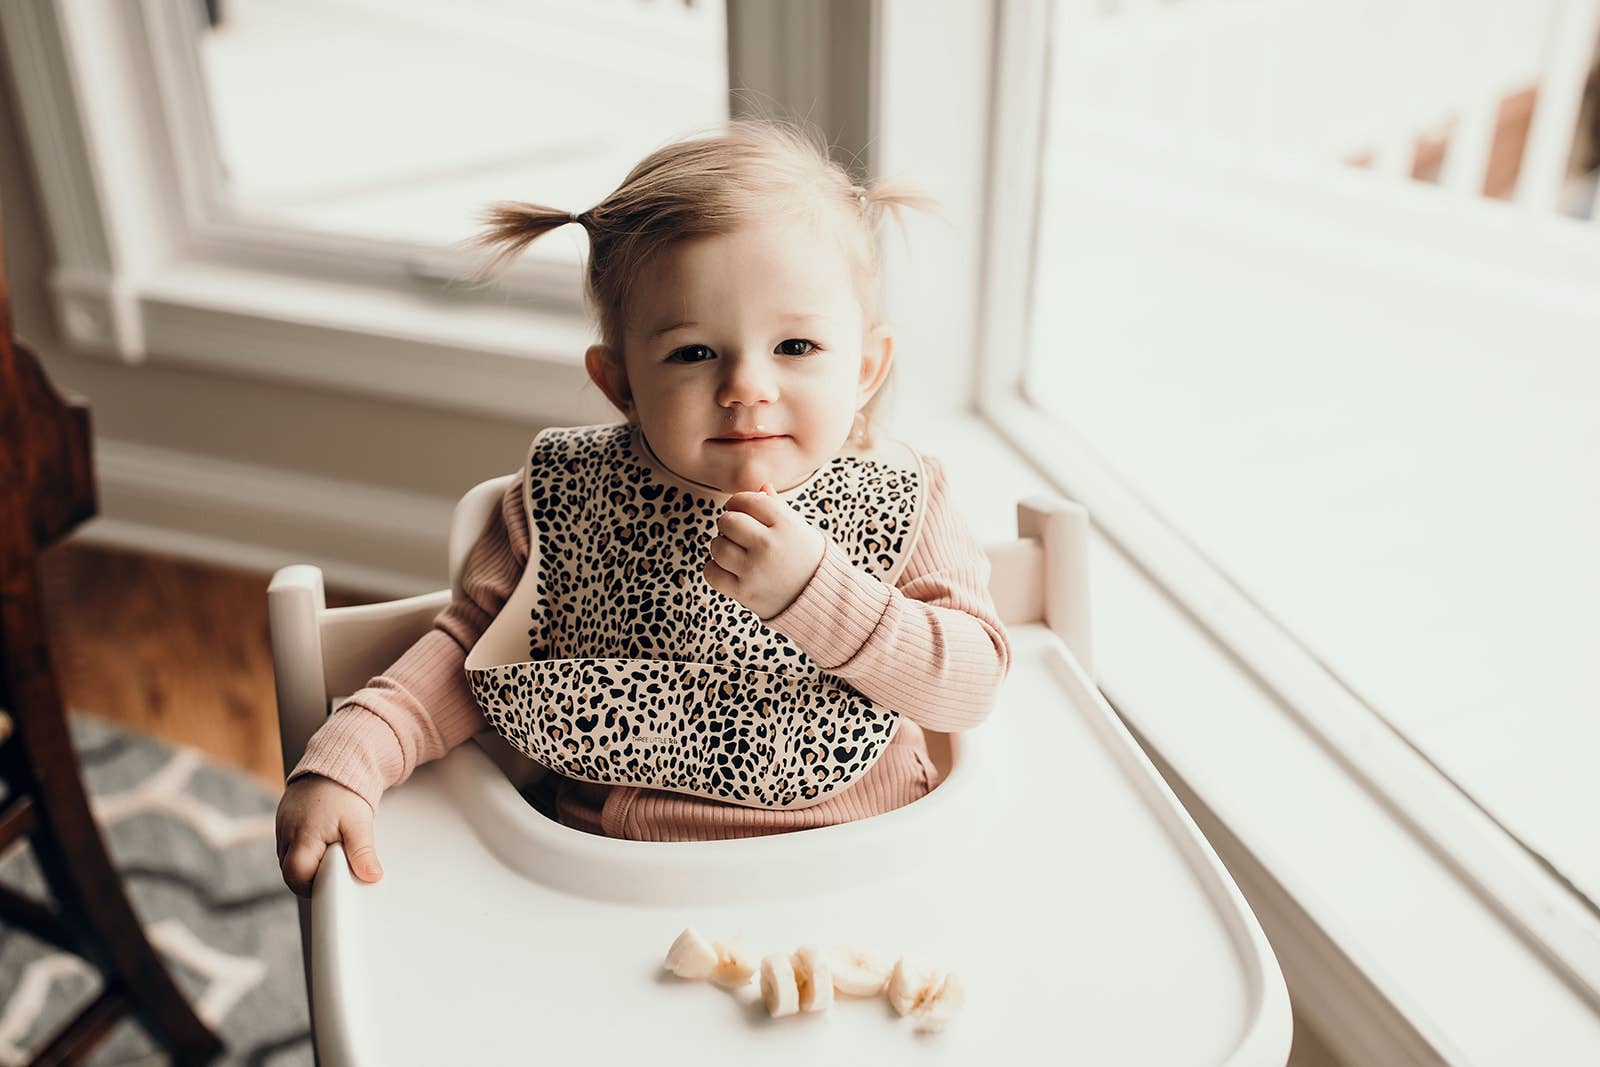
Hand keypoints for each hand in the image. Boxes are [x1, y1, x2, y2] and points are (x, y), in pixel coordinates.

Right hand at [275, 774, 382, 897]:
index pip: (297, 875)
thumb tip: (371, 876)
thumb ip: (363, 852)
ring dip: (308, 865)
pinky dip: (304, 853)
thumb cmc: (344, 791)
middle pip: (290, 872)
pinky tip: (321, 847)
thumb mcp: (359, 823)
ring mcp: (282, 830)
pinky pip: (288, 849)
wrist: (332, 766)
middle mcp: (287, 834)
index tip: (331, 886)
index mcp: (303, 836)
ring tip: (330, 856)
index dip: (313, 886)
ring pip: (288, 862)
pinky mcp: (282, 825)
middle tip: (334, 873)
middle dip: (311, 879)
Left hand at [704, 482, 826, 620]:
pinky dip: (714, 569)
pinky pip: (711, 573)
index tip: (737, 508)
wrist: (821, 598)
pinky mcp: (744, 592)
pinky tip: (727, 569)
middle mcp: (769, 545)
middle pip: (728, 521)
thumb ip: (778, 507)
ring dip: (721, 546)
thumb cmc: (807, 559)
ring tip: (734, 551)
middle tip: (735, 531)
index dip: (738, 502)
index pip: (748, 500)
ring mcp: (755, 570)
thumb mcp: (799, 528)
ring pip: (717, 546)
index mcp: (785, 524)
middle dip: (728, 523)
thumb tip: (762, 486)